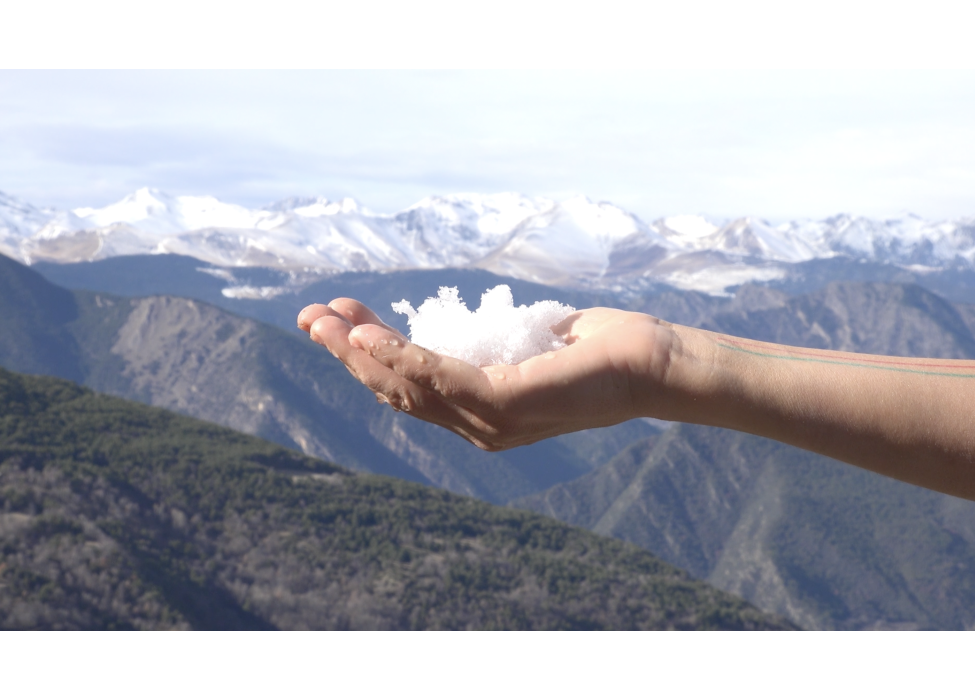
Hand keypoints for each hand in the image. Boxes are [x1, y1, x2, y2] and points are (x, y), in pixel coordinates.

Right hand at [297, 299, 679, 449]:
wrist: (653, 363)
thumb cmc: (599, 350)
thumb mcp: (528, 340)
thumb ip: (488, 343)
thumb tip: (457, 322)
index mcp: (480, 412)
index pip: (412, 386)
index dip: (370, 355)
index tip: (341, 319)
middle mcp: (479, 425)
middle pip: (397, 390)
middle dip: (349, 354)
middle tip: (311, 318)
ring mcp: (491, 421)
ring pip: (408, 387)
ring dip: (361, 353)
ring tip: (326, 322)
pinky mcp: (506, 404)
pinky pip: (440, 378)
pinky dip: (400, 356)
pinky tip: (368, 336)